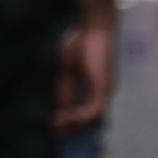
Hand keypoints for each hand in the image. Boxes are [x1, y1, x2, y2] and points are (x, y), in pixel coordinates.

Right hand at [55, 16, 116, 133]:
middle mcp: (103, 93)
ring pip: (94, 120)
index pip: (85, 113)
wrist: (94, 26)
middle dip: (72, 129)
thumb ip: (64, 90)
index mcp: (95, 89)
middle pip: (92, 122)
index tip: (52, 125)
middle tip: (54, 130)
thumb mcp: (66, 71)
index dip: (70, 122)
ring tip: (58, 125)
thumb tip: (60, 109)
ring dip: (76, 126)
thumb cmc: (80, 42)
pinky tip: (66, 117)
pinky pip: (95, 110)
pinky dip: (81, 118)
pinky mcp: (103, 86)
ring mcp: (105, 90)